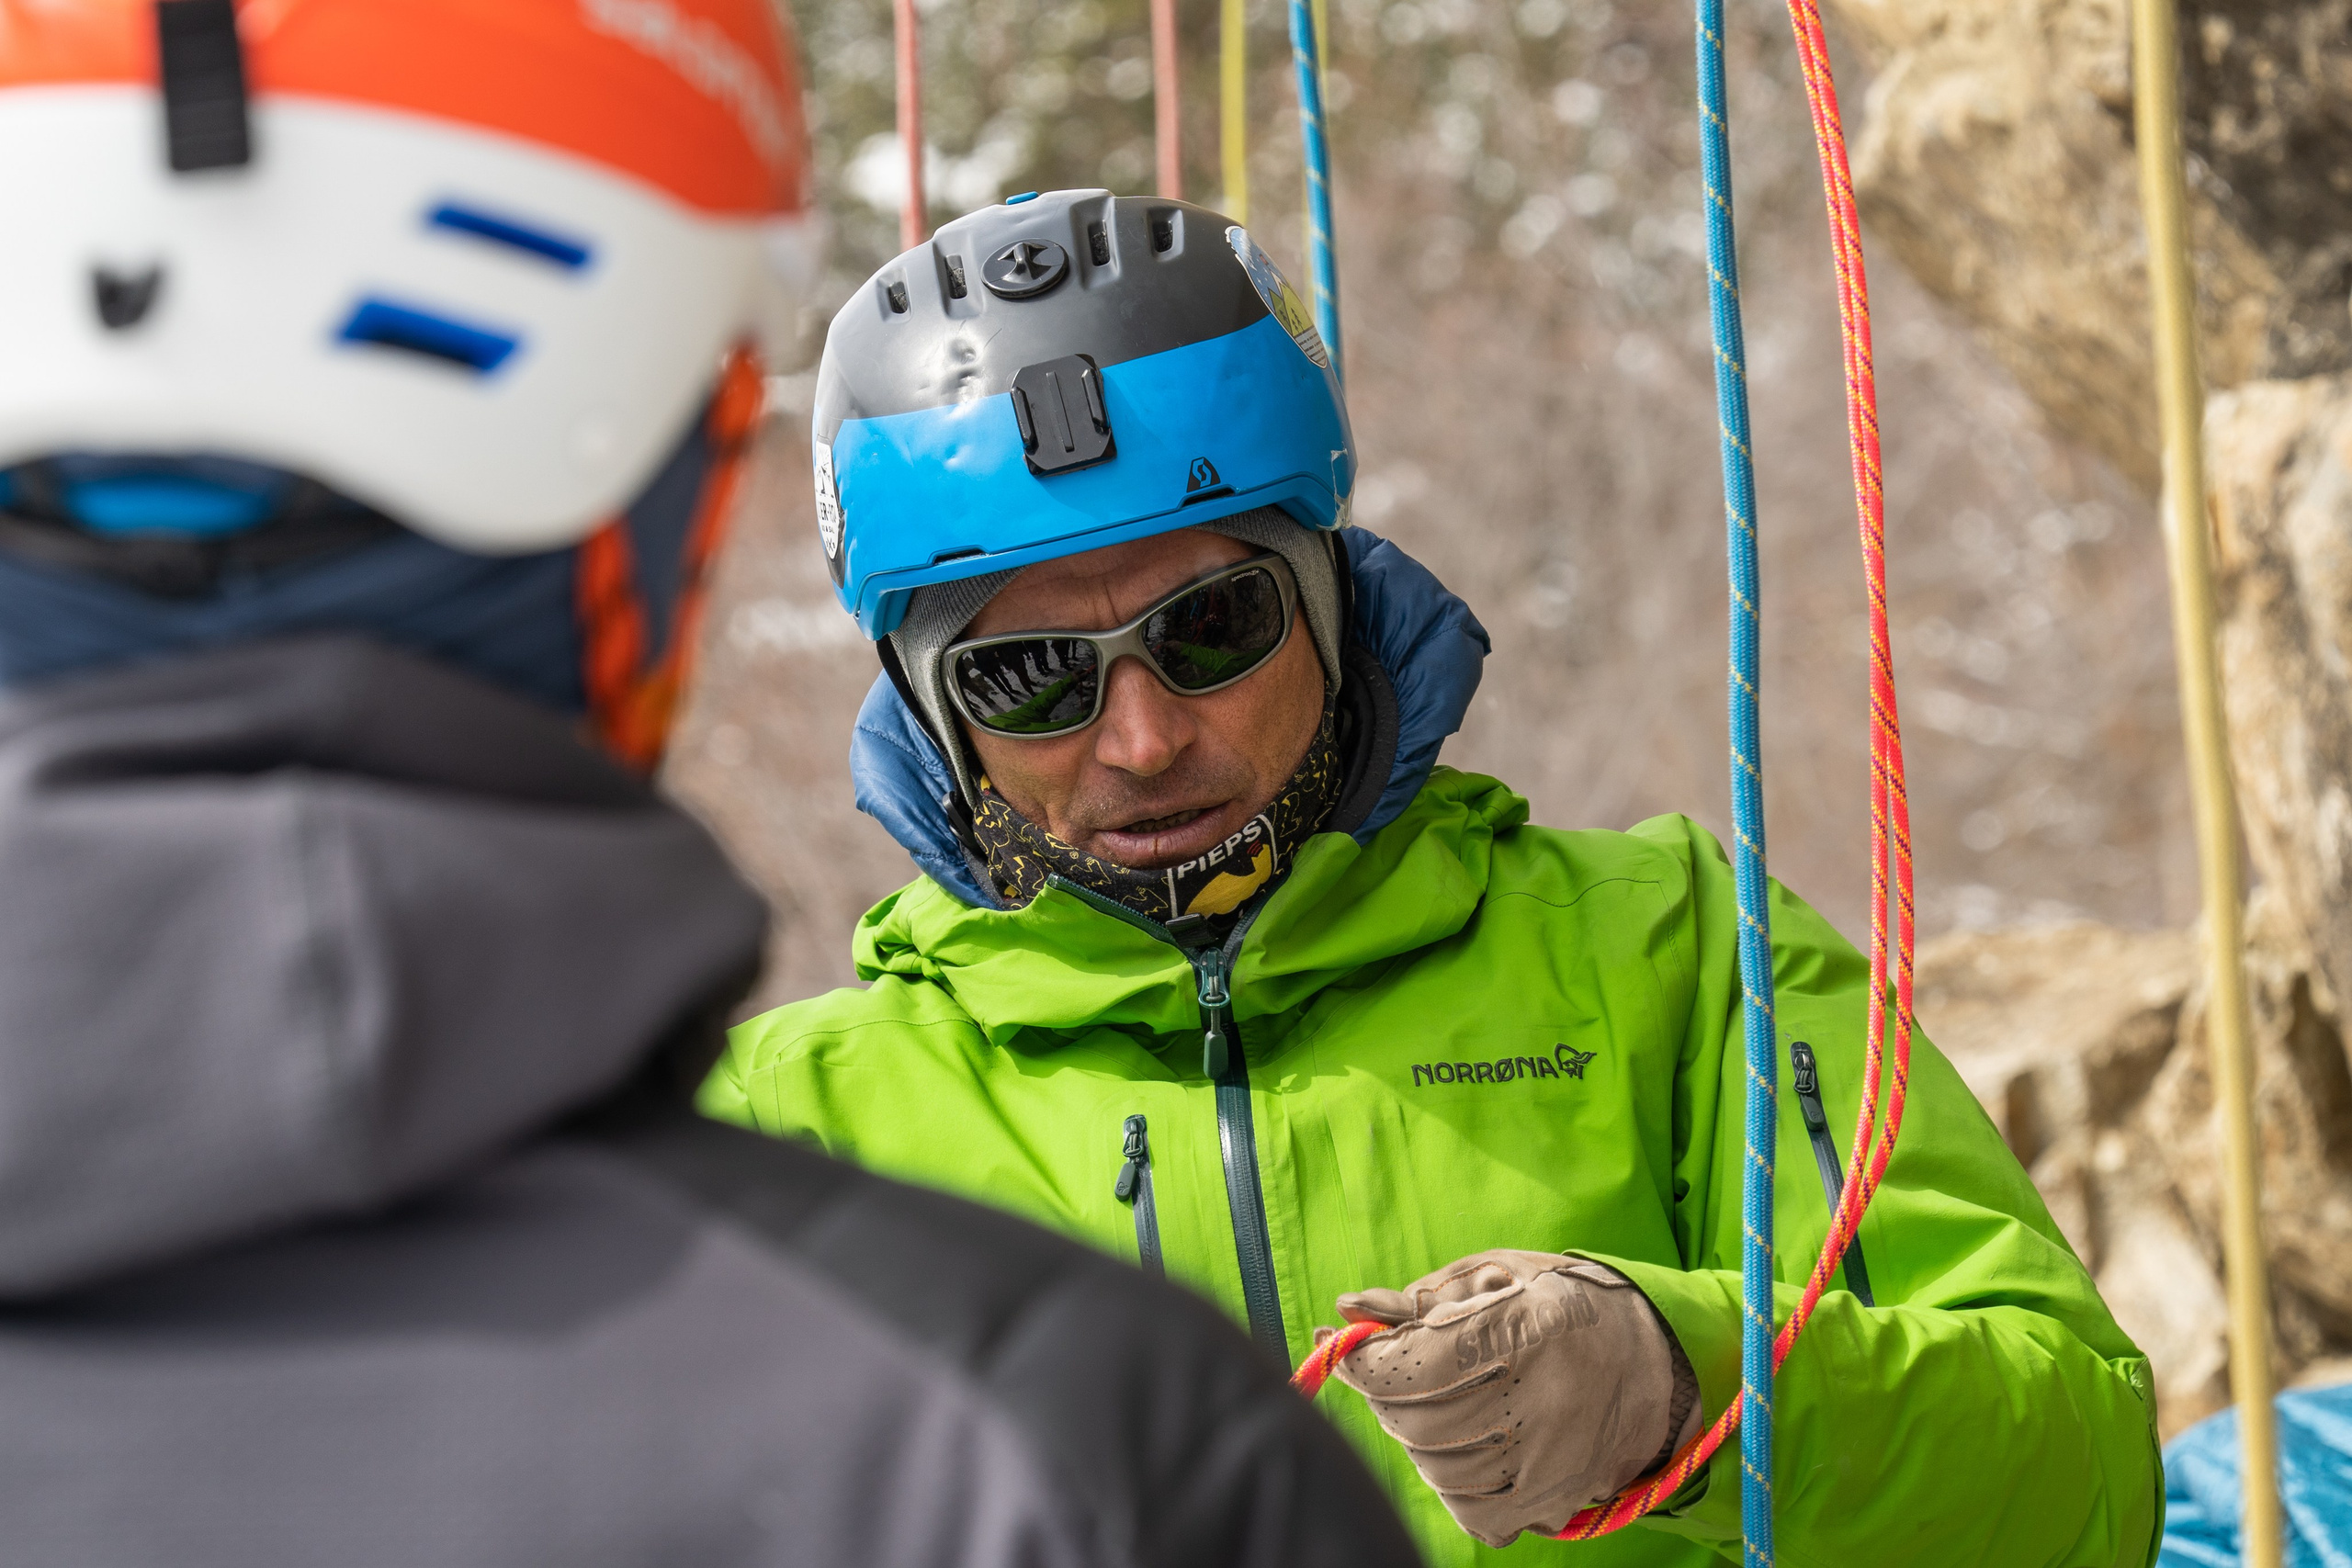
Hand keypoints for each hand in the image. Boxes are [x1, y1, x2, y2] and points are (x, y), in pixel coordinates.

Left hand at [1318, 1250, 1697, 1547]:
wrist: (1657, 1364)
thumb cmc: (1564, 1306)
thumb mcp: (1498, 1276)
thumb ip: (1420, 1298)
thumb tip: (1348, 1310)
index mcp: (1529, 1329)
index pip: (1414, 1363)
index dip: (1364, 1359)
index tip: (1346, 1346)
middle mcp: (1542, 1401)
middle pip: (1414, 1417)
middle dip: (1387, 1390)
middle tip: (1399, 1366)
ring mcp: (1547, 1463)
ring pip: (1431, 1463)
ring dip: (1417, 1431)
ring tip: (1447, 1397)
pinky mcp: (1548, 1504)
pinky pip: (1464, 1506)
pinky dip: (1450, 1474)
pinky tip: (1469, 1439)